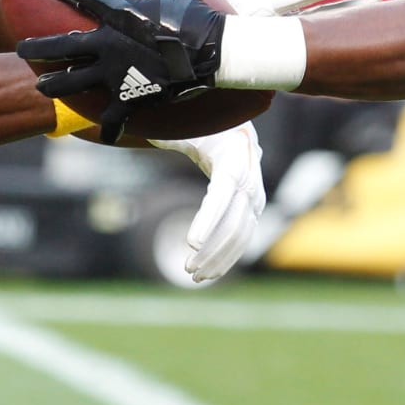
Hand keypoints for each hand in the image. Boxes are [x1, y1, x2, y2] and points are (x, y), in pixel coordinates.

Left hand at [16, 0, 225, 143]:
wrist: (210, 50)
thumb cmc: (193, 15)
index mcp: (117, 16)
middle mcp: (107, 45)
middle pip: (60, 46)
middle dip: (35, 48)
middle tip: (21, 48)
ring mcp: (115, 73)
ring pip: (71, 83)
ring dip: (54, 85)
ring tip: (41, 86)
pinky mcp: (129, 97)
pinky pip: (113, 117)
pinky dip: (110, 127)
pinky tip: (107, 134)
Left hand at [149, 122, 263, 282]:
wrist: (236, 131)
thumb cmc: (206, 130)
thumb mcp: (189, 128)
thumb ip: (169, 133)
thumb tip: (149, 136)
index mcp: (233, 158)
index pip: (222, 193)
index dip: (208, 219)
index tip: (191, 244)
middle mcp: (249, 181)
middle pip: (233, 221)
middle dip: (211, 248)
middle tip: (187, 269)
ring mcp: (255, 198)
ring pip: (241, 235)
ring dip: (219, 259)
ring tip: (195, 277)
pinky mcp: (253, 210)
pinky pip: (244, 238)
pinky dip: (228, 257)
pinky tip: (210, 272)